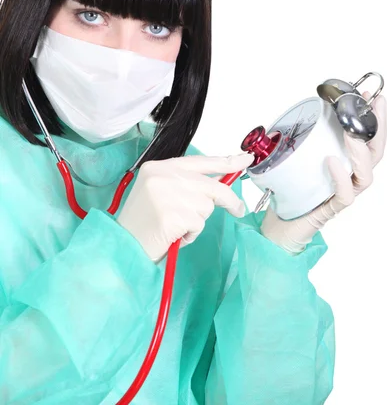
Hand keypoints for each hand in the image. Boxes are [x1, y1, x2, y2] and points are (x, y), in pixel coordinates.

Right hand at [117, 152, 253, 261]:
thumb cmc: (143, 223)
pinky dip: (191, 234)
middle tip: (237, 209)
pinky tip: (174, 235)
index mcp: (159, 167)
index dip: (226, 162)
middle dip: (228, 199)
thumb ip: (186, 184)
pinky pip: (198, 224)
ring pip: (206, 206)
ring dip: (197, 221)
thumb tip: (221, 183)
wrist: (122, 245)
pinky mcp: (173, 215)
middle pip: (211, 185)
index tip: (245, 160)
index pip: (200, 161)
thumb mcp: (160, 193)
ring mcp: (168, 194)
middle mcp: (163, 176)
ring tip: (176, 227)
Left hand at [261, 92, 386, 253]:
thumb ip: (296, 142)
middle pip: (375, 154)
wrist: (275, 230)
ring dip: (360, 152)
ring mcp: (340, 196)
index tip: (371, 97)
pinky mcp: (329, 211)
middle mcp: (347, 180)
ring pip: (365, 176)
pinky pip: (344, 196)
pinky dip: (341, 177)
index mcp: (342, 167)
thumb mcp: (291, 160)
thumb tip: (290, 116)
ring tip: (351, 134)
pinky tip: (332, 161)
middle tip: (374, 104)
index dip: (372, 120)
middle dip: (378, 127)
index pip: (366, 141)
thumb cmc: (285, 196)